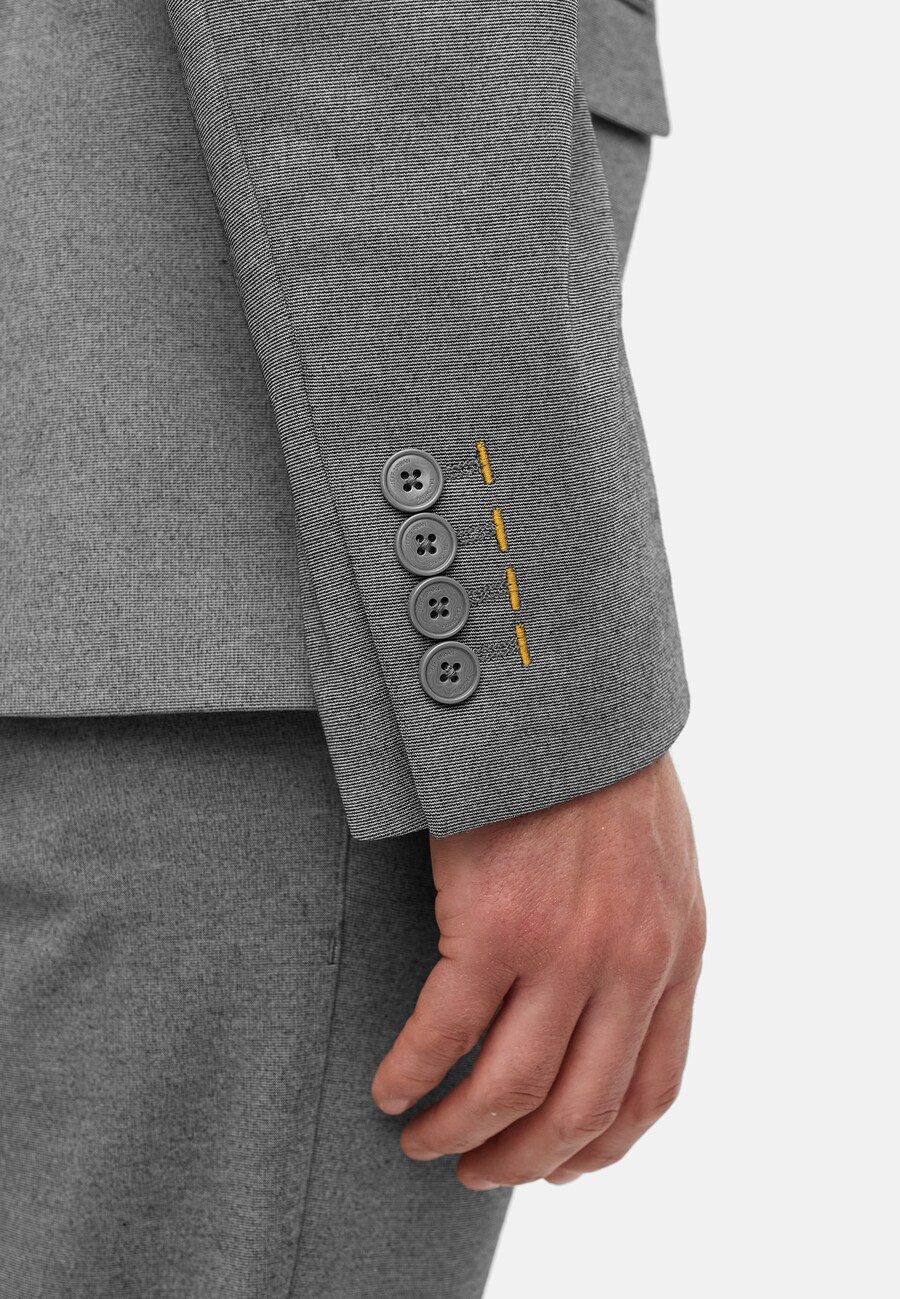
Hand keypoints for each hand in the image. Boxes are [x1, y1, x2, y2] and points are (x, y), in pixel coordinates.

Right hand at [371, 753, 704, 1188]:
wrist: (561, 692)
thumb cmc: (600, 767)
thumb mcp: (661, 861)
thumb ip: (650, 940)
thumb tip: (613, 1008)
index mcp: (675, 952)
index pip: (650, 1091)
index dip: (598, 1148)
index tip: (556, 1167)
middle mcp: (629, 967)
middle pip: (578, 1110)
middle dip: (522, 1159)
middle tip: (477, 1170)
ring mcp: (563, 951)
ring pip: (508, 1091)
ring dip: (459, 1131)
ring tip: (423, 1137)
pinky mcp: (492, 925)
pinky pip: (443, 1035)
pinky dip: (411, 1074)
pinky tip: (390, 1085)